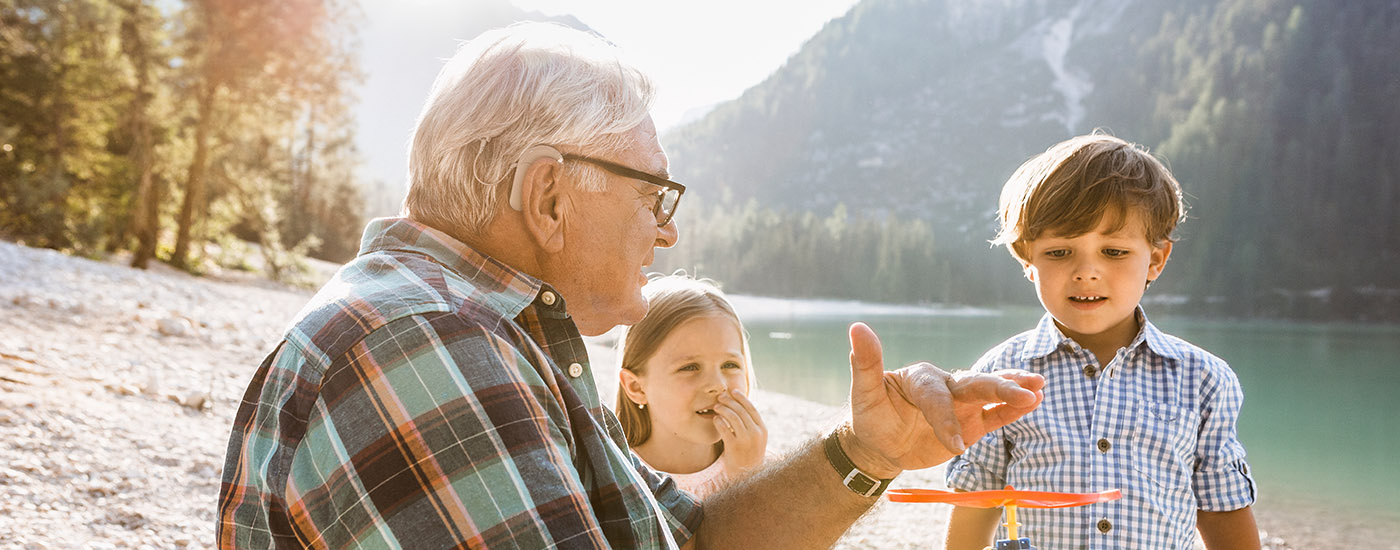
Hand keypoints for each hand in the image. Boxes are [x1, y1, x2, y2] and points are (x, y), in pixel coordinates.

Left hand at [712, 389, 768, 477]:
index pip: (751, 408)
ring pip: (733, 417)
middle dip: (729, 401)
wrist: (747, 476)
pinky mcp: (734, 447)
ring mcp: (746, 440)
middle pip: (741, 410)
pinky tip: (715, 419)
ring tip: (716, 406)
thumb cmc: (749, 454)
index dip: (741, 398)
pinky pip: (724, 429)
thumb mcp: (756, 439)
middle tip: (720, 397)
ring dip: (723, 409)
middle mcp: (756, 434)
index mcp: (763, 430)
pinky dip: (719, 421)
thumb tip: (741, 405)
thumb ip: (751, 424)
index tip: (733, 391)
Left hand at [842, 322, 1043, 476]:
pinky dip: (1013, 411)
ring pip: (990, 395)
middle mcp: (946, 386)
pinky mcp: (970, 424)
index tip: (954, 446)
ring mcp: (960, 405)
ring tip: (1040, 388)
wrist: (880, 443)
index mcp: (922, 377)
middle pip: (975, 384)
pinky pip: (994, 416)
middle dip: (1001, 388)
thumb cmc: (870, 416)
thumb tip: (857, 327)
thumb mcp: (864, 393)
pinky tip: (1035, 402)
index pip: (938, 396)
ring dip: (1014, 392)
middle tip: (1028, 391)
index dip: (946, 419)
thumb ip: (866, 363)